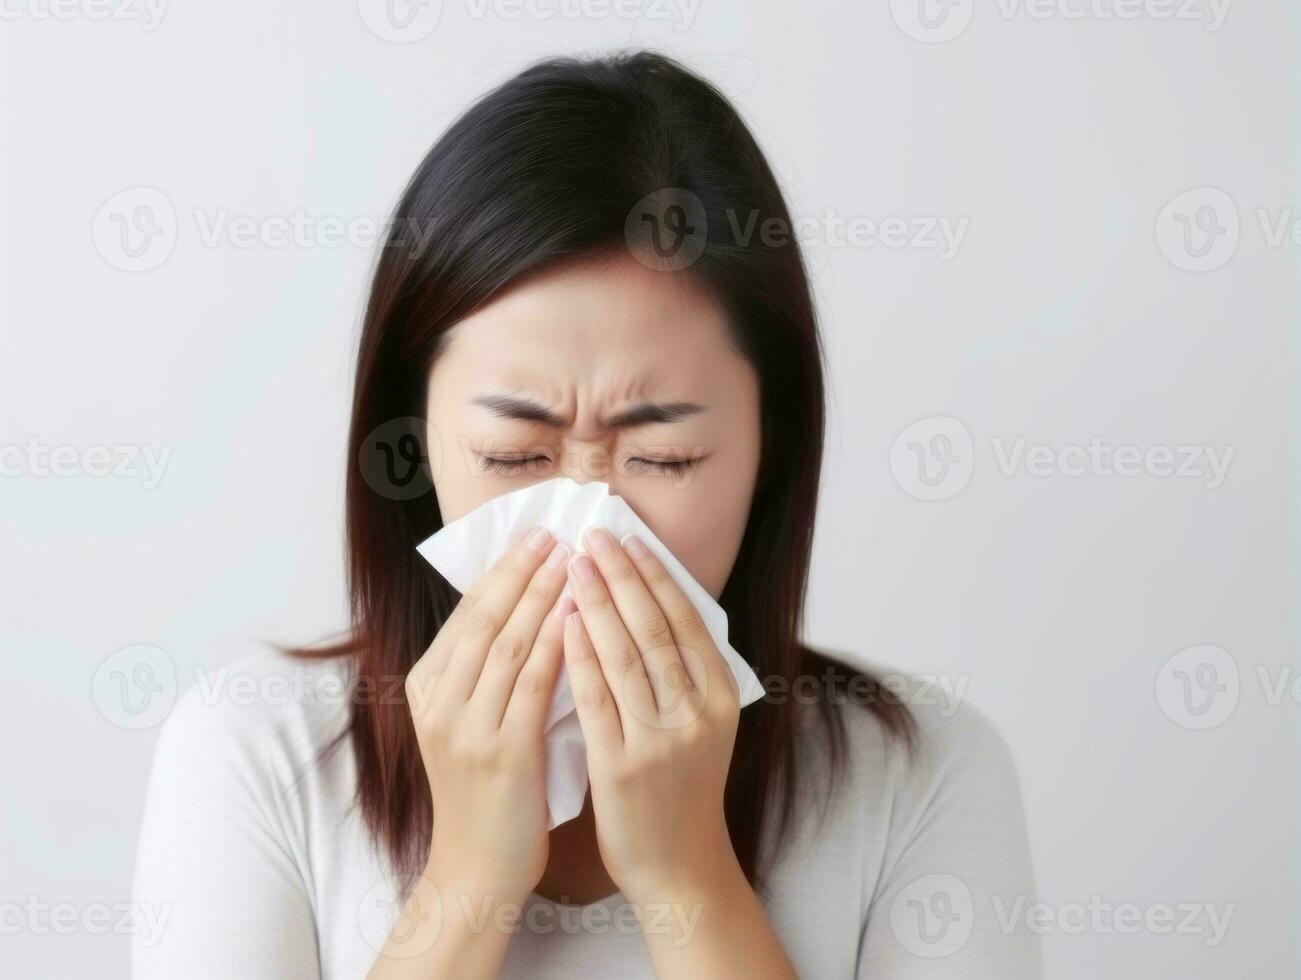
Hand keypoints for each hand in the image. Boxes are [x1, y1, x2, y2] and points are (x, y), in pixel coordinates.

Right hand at [404, 525, 573, 901]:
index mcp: (428, 686)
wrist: (478, 865)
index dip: (503, 571)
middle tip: (556, 533)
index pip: (468, 613)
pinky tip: (578, 616)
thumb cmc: (488, 790)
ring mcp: (465, 727)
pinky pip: (532, 685)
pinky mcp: (500, 753)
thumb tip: (526, 606)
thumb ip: (488, 670)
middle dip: (523, 571)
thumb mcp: (471, 720)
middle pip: (485, 619)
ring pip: (508, 644)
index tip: (536, 535)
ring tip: (573, 560)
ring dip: (542, 597)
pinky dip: (556, 644)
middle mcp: (439, 701)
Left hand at [562, 527, 742, 901]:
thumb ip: (685, 672)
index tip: (628, 538)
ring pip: (625, 655)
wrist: (678, 866)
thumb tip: (653, 602)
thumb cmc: (681, 788)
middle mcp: (698, 713)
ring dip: (595, 603)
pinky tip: (561, 623)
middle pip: (655, 628)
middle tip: (593, 535)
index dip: (654, 575)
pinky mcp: (623, 766)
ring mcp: (662, 740)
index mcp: (721, 696)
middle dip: (621, 575)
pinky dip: (579, 655)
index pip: (685, 620)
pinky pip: (596, 698)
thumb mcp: (702, 725)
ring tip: (573, 563)